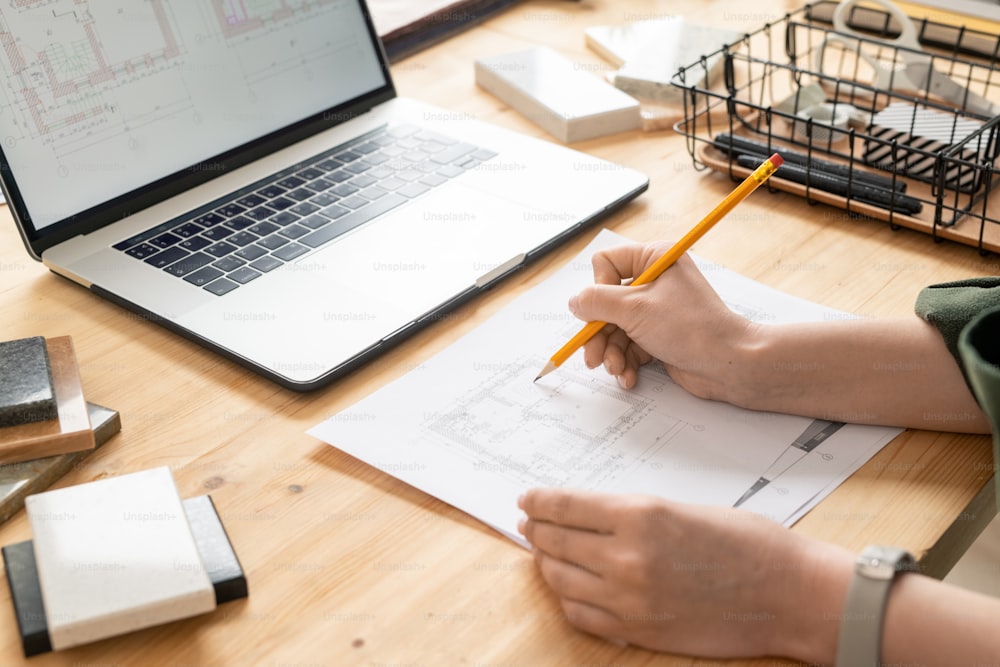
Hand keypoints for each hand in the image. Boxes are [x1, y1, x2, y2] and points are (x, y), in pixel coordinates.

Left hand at [517, 487, 849, 661]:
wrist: (789, 593)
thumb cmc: (747, 543)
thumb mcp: (680, 508)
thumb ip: (629, 514)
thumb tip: (585, 515)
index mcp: (640, 513)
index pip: (565, 505)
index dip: (539, 501)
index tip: (526, 499)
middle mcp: (626, 555)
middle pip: (555, 540)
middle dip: (536, 529)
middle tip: (529, 524)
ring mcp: (628, 598)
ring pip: (560, 577)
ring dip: (546, 562)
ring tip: (544, 553)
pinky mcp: (636, 630)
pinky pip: (580, 613)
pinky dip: (567, 597)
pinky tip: (569, 586)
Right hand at [568, 242, 753, 394]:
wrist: (728, 364)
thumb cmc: (692, 328)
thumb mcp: (634, 309)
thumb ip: (596, 302)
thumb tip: (574, 302)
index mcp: (654, 259)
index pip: (605, 264)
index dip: (598, 290)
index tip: (603, 312)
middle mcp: (655, 281)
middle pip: (605, 303)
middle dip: (599, 333)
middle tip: (594, 356)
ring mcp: (657, 310)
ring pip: (614, 329)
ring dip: (611, 353)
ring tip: (617, 369)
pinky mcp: (659, 336)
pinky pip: (629, 346)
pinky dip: (626, 362)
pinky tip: (629, 376)